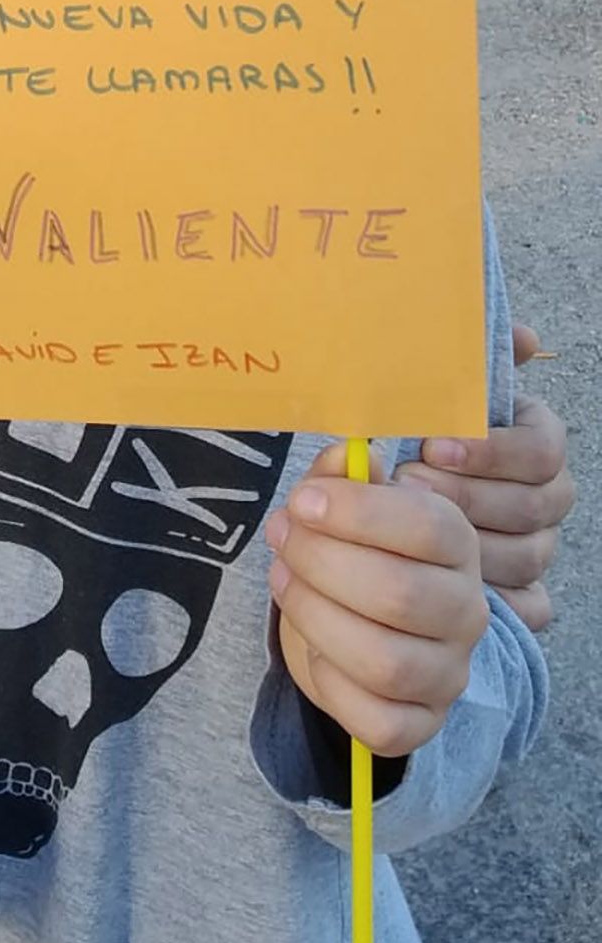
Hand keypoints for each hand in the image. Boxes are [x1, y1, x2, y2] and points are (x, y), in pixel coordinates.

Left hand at [266, 447, 487, 758]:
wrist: (355, 624)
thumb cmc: (351, 550)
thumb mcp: (344, 501)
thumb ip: (343, 474)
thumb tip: (346, 458)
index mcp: (458, 544)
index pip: (428, 528)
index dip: (356, 512)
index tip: (301, 501)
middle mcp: (466, 611)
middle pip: (399, 594)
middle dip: (320, 562)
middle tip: (280, 537)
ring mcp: (448, 674)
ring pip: (385, 661)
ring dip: (315, 617)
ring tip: (283, 581)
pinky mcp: (419, 724)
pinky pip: (377, 721)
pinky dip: (330, 686)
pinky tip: (313, 649)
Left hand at [394, 322, 572, 630]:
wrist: (395, 504)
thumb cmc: (418, 440)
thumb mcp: (432, 400)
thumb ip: (470, 364)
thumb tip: (525, 338)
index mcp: (537, 443)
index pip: (542, 448)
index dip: (490, 450)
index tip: (432, 446)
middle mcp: (547, 497)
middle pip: (533, 505)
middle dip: (464, 495)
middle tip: (406, 485)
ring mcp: (539, 548)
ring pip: (525, 555)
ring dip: (464, 543)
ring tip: (403, 525)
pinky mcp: (525, 595)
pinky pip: (526, 604)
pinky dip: (487, 596)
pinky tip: (441, 581)